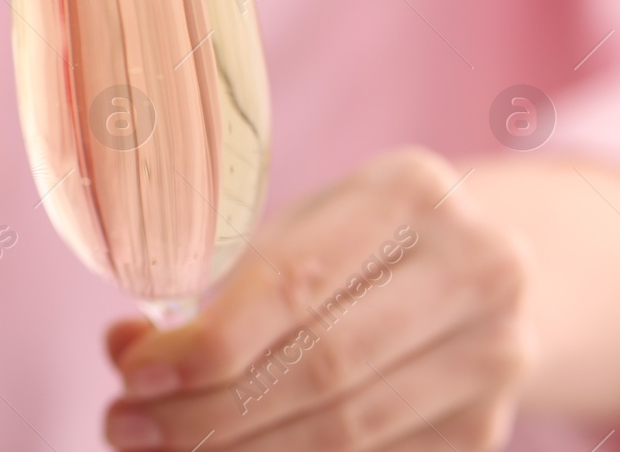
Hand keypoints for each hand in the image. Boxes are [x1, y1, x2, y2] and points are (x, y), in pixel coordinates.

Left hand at [104, 148, 536, 450]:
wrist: (477, 273)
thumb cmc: (353, 244)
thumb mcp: (294, 231)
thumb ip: (213, 285)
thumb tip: (124, 347)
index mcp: (412, 194)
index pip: (297, 284)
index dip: (210, 342)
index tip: (136, 374)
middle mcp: (473, 272)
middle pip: (322, 367)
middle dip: (208, 410)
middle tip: (126, 425)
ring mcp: (494, 358)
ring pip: (346, 433)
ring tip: (159, 447)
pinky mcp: (487, 428)